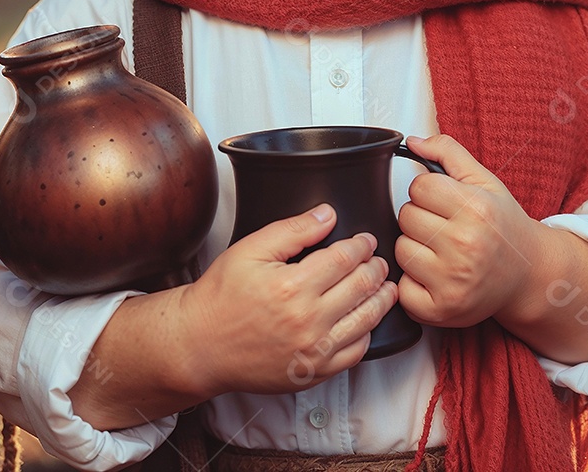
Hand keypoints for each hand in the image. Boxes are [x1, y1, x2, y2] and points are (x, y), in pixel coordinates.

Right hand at [178, 203, 397, 394]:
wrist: (201, 344)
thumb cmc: (221, 297)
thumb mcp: (250, 249)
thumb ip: (292, 229)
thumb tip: (326, 215)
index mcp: (292, 286)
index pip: (343, 259)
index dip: (361, 246)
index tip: (366, 240)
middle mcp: (308, 320)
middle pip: (360, 288)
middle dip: (375, 269)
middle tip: (379, 260)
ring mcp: (313, 351)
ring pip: (364, 321)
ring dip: (381, 301)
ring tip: (386, 288)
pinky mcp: (313, 373)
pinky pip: (354, 353)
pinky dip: (366, 334)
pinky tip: (365, 321)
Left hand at [395, 134, 539, 328]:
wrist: (530, 276)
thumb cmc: (503, 226)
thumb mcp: (484, 181)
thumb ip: (447, 151)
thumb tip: (411, 141)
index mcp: (476, 209)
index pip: (418, 186)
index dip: (428, 192)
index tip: (445, 203)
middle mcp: (466, 245)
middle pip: (406, 216)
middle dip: (420, 219)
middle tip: (445, 229)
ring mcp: (453, 280)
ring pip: (400, 249)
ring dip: (414, 249)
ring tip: (441, 253)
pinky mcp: (442, 310)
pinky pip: (402, 288)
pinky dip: (412, 284)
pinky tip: (435, 278)